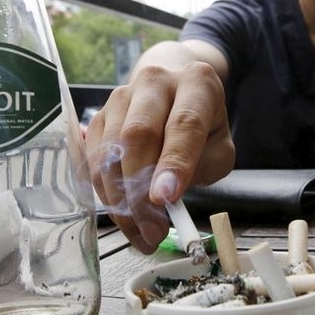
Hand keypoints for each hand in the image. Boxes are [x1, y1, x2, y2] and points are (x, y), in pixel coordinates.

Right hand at [85, 62, 234, 253]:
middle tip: (152, 231)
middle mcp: (155, 81)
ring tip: (141, 233)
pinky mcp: (98, 116)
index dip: (173, 163)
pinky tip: (125, 215)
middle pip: (138, 134)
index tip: (165, 200)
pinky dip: (107, 193)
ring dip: (122, 199)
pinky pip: (94, 160)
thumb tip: (165, 195)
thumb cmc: (201, 124)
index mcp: (197, 83)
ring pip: (110, 150)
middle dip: (141, 190)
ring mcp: (121, 96)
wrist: (172, 89)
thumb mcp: (220, 145)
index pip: (184, 124)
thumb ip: (203, 166)